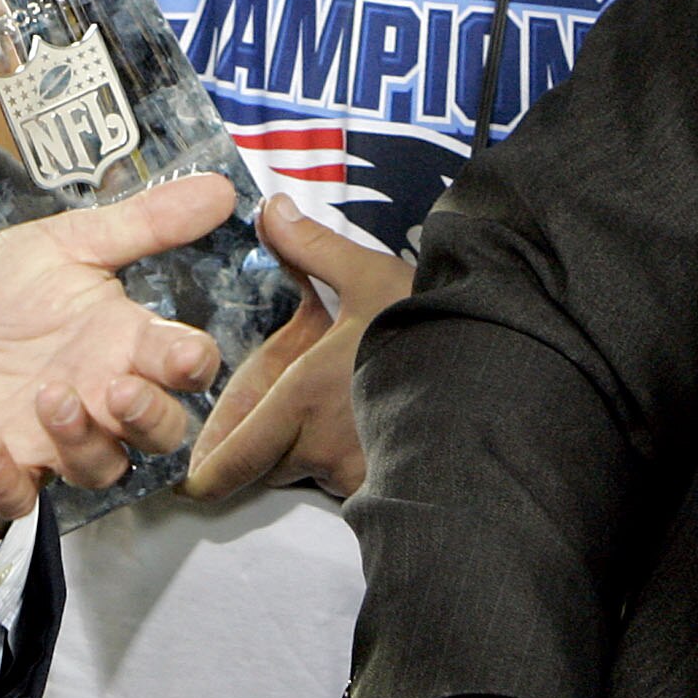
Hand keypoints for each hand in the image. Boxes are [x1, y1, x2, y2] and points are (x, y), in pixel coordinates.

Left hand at [0, 173, 235, 520]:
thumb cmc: (3, 301)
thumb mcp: (63, 245)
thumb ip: (140, 223)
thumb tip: (220, 186)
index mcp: (121, 344)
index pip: (182, 366)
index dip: (192, 365)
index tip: (185, 353)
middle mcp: (99, 400)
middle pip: (159, 432)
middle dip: (149, 416)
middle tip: (118, 386)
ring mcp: (52, 442)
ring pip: (99, 467)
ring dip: (81, 440)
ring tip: (50, 395)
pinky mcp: (0, 471)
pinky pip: (16, 496)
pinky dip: (6, 479)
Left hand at [181, 195, 414, 499]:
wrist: (503, 374)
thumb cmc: (431, 325)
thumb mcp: (369, 276)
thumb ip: (313, 248)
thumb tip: (271, 209)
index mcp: (300, 401)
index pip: (232, 461)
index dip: (208, 475)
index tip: (194, 480)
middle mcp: (321, 450)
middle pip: (269, 468)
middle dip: (263, 452)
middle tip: (263, 431)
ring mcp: (359, 475)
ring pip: (313, 475)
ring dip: (314, 454)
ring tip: (336, 420)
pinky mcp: (393, 488)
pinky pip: (357, 485)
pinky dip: (355, 464)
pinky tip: (375, 436)